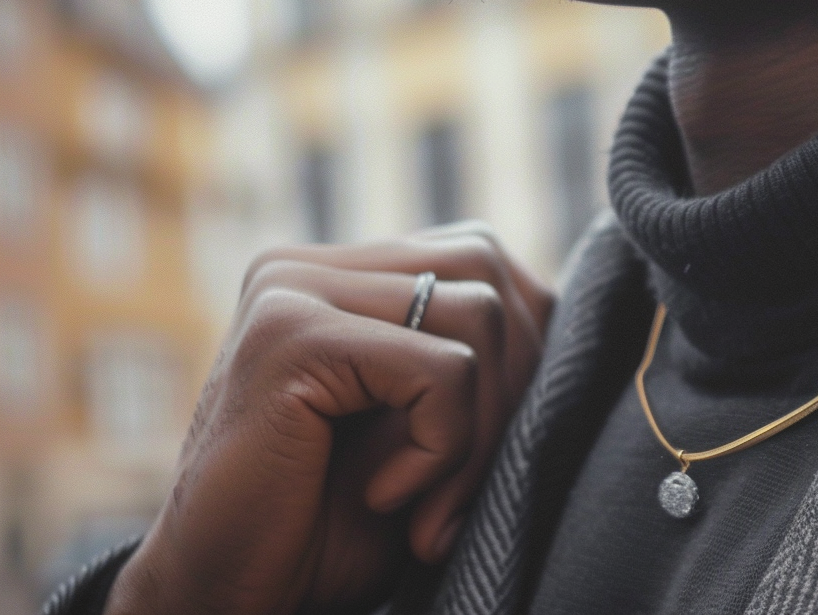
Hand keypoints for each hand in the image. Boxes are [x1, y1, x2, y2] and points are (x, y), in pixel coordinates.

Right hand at [103, 222, 551, 614]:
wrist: (223, 597)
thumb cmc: (328, 526)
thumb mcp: (425, 429)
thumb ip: (476, 360)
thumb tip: (569, 312)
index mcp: (341, 274)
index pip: (486, 262)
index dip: (521, 354)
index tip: (489, 453)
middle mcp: (308, 265)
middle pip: (492, 275)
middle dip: (512, 392)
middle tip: (463, 494)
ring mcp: (291, 289)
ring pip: (480, 316)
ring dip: (478, 433)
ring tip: (424, 505)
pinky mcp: (290, 333)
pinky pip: (442, 369)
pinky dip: (443, 448)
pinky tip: (386, 496)